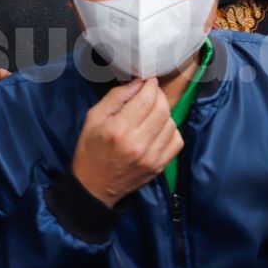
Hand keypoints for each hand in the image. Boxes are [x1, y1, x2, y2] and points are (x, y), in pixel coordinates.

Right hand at [72, 79, 182, 207]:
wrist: (94, 186)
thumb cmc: (91, 149)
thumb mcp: (94, 117)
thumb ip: (116, 96)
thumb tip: (138, 84)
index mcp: (119, 130)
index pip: (146, 100)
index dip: (150, 86)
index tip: (149, 82)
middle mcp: (138, 144)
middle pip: (162, 110)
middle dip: (159, 96)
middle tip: (152, 92)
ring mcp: (151, 157)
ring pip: (171, 124)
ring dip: (165, 112)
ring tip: (153, 112)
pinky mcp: (159, 167)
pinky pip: (177, 141)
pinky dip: (171, 130)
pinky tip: (159, 129)